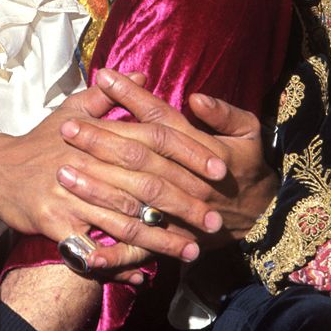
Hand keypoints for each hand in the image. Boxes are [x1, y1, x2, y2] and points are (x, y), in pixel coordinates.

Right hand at [0, 99, 200, 271]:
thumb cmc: (39, 142)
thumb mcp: (70, 109)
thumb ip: (108, 95)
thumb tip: (140, 72)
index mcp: (98, 133)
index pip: (154, 139)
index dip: (189, 154)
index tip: (219, 171)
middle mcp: (87, 161)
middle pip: (146, 183)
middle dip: (185, 203)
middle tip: (215, 221)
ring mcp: (70, 194)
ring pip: (125, 219)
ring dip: (161, 238)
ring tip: (191, 251)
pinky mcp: (54, 222)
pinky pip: (93, 248)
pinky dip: (119, 262)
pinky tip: (144, 273)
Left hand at [54, 70, 277, 242]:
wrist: (267, 219)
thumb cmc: (251, 167)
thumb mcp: (250, 132)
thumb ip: (224, 113)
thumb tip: (196, 99)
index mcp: (204, 149)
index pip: (161, 119)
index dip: (132, 97)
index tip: (104, 76)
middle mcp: (188, 181)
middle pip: (139, 158)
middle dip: (100, 141)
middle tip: (65, 127)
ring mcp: (179, 213)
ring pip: (134, 199)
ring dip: (97, 187)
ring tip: (63, 172)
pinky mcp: (174, 241)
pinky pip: (140, 248)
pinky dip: (113, 253)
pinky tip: (84, 248)